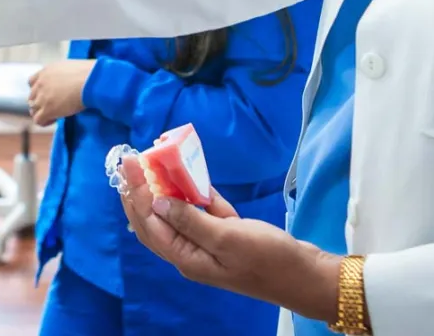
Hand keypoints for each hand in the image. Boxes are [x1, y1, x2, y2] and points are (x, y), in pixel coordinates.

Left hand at [27, 60, 95, 125]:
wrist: (90, 80)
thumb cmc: (88, 73)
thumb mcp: (70, 68)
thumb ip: (62, 76)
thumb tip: (67, 83)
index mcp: (46, 71)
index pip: (32, 82)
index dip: (38, 90)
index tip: (48, 94)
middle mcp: (41, 83)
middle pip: (32, 97)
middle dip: (40, 102)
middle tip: (53, 106)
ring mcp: (42, 97)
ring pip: (33, 109)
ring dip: (42, 112)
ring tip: (54, 115)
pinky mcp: (47, 110)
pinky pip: (38, 120)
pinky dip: (44, 122)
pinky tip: (55, 119)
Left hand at [119, 157, 339, 322]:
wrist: (304, 274)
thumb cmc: (267, 257)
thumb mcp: (227, 238)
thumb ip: (191, 220)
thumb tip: (156, 202)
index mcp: (187, 258)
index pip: (150, 223)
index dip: (136, 193)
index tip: (129, 163)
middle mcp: (191, 252)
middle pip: (155, 221)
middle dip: (140, 192)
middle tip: (131, 160)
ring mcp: (208, 244)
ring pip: (177, 213)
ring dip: (165, 189)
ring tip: (153, 163)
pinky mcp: (225, 235)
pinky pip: (202, 211)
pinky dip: (196, 193)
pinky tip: (191, 175)